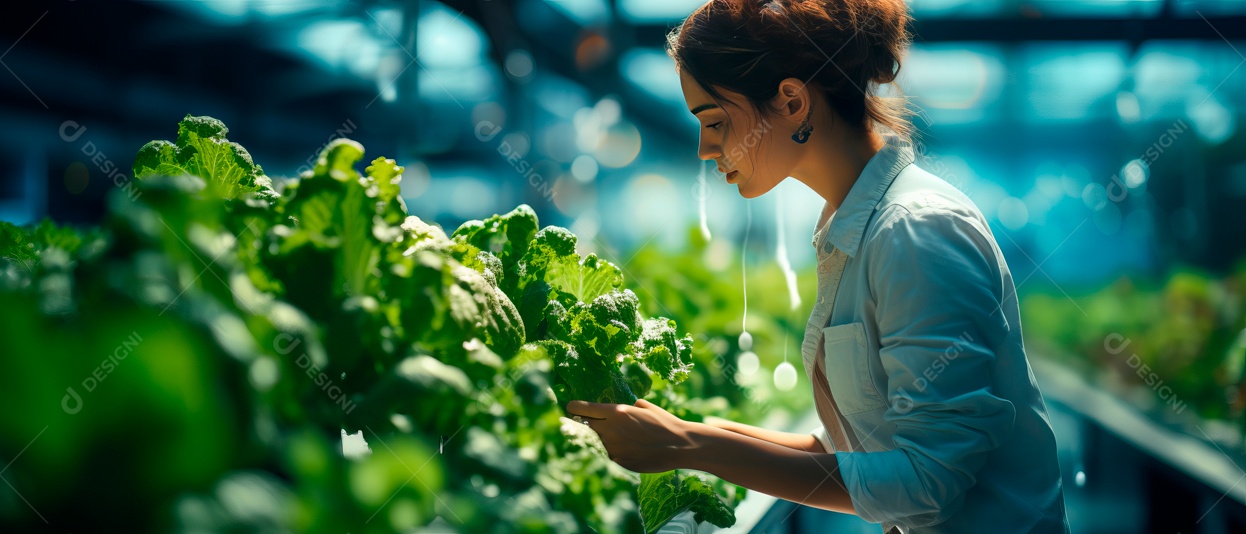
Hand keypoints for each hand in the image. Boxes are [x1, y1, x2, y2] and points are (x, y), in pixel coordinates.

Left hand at [565, 398, 697, 472]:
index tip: (570, 407)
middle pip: (583, 426)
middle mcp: (609, 430)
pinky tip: (625, 450)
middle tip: (586, 424)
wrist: (680, 445)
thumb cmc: (665, 422)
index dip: (573, 407)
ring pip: (596, 442)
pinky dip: (612, 452)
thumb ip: (629, 406)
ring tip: (614, 439)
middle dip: (583, 424)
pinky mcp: (619, 462)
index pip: (581, 409)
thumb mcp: (645, 407)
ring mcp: (613, 448)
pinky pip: (609, 456)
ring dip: (599, 440)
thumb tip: (625, 406)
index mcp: (615, 412)